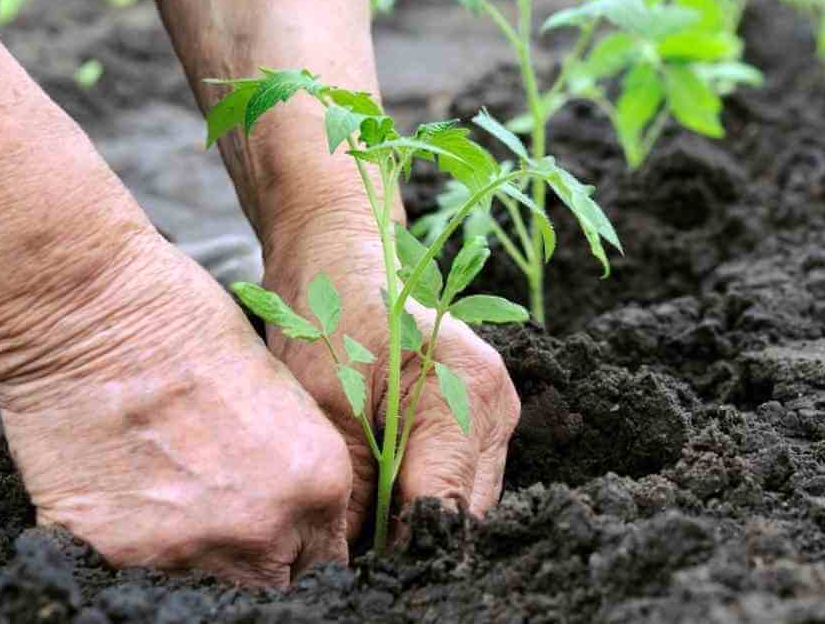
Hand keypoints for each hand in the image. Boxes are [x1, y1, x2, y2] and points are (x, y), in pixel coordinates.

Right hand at [0, 229, 352, 586]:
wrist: (96, 312)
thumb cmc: (192, 324)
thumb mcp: (280, 389)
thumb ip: (297, 461)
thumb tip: (294, 501)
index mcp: (317, 479)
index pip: (327, 553)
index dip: (305, 538)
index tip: (287, 527)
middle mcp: (263, 525)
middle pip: (273, 576)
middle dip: (261, 549)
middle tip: (231, 505)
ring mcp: (189, 546)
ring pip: (209, 575)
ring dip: (201, 541)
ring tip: (175, 480)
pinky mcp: (117, 550)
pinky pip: (140, 563)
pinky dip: (139, 533)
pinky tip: (130, 479)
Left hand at [262, 214, 520, 540]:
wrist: (339, 258)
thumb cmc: (329, 313)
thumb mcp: (327, 406)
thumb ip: (353, 490)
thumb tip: (352, 562)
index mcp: (468, 393)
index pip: (445, 508)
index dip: (400, 548)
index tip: (354, 564)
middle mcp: (497, 406)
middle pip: (464, 512)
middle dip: (410, 538)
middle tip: (352, 545)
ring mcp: (494, 412)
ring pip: (463, 500)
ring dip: (416, 517)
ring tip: (361, 518)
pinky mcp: (479, 416)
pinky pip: (457, 477)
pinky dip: (420, 492)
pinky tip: (380, 489)